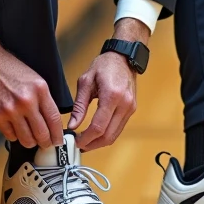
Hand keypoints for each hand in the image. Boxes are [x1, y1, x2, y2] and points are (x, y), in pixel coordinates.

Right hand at [0, 37, 63, 148]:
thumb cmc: (9, 68)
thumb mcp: (34, 79)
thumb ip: (42, 99)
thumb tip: (50, 120)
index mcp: (40, 90)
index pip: (54, 119)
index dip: (58, 134)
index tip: (58, 140)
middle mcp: (27, 101)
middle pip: (42, 133)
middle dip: (45, 142)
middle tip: (45, 144)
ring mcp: (11, 110)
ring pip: (26, 139)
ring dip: (30, 142)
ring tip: (30, 139)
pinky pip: (10, 135)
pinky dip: (14, 135)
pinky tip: (15, 130)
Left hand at [68, 18, 147, 150]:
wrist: (124, 58)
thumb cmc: (104, 65)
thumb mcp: (86, 82)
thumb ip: (79, 106)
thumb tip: (72, 125)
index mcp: (111, 96)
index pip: (99, 126)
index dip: (86, 138)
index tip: (76, 141)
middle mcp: (124, 104)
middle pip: (108, 135)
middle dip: (92, 144)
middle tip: (79, 145)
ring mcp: (130, 108)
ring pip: (115, 135)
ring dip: (100, 142)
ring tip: (86, 142)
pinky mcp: (131, 110)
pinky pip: (119, 128)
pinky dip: (107, 134)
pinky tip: (96, 134)